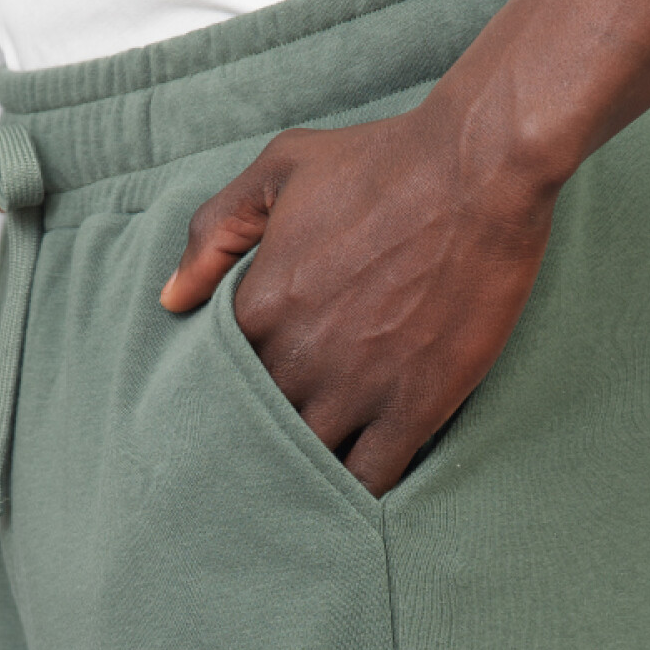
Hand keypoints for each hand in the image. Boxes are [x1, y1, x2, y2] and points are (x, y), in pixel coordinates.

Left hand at [160, 101, 558, 497]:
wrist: (479, 171)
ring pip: (311, 460)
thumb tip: (170, 299)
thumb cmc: (381, 161)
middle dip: (263, 438)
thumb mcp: (280, 170)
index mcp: (259, 306)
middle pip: (260, 427)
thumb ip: (214, 232)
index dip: (230, 390)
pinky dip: (360, 489)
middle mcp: (299, 357)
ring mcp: (357, 388)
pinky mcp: (414, 406)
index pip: (220, 377)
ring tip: (309, 476)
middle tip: (271, 446)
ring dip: (307, 470)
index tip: (244, 394)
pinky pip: (372, 476)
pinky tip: (357, 485)